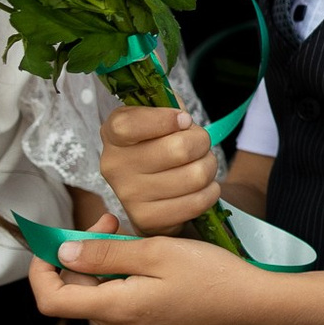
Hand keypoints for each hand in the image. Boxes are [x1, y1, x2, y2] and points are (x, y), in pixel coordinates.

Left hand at [30, 222, 273, 324]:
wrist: (255, 305)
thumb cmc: (212, 275)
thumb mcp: (157, 252)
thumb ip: (105, 253)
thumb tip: (64, 252)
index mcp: (117, 311)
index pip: (52, 300)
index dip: (41, 271)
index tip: (54, 242)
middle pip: (79, 295)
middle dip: (85, 256)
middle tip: (112, 221)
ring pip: (102, 300)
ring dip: (108, 269)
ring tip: (138, 242)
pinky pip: (124, 310)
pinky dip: (126, 284)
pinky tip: (153, 267)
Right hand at [97, 105, 219, 233]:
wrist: (159, 189)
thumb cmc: (161, 144)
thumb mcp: (160, 116)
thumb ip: (168, 105)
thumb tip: (181, 117)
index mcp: (113, 134)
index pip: (129, 125)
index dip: (164, 120)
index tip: (184, 120)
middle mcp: (114, 165)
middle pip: (179, 149)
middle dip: (202, 143)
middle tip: (199, 145)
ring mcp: (128, 195)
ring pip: (195, 176)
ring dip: (209, 167)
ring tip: (201, 165)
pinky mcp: (147, 220)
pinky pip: (197, 202)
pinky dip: (210, 192)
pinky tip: (202, 187)